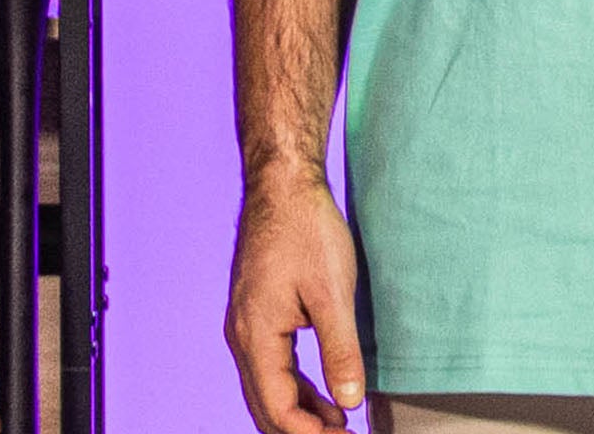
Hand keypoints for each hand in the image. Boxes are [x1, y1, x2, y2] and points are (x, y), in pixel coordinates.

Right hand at [226, 165, 366, 433]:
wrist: (283, 184)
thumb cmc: (307, 229)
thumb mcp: (333, 291)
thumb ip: (340, 350)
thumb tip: (350, 402)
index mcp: (256, 336)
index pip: (277, 407)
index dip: (309, 433)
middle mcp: (242, 336)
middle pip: (266, 404)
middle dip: (301, 428)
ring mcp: (246, 324)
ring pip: (268, 386)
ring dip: (300, 409)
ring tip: (337, 423)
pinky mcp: (257, 312)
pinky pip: (272, 363)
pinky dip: (295, 384)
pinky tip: (321, 392)